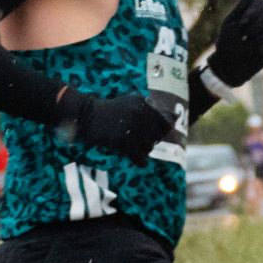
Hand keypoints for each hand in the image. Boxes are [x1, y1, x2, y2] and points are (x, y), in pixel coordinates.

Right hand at [56, 89, 174, 159]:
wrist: (86, 116)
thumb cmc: (109, 110)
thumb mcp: (131, 102)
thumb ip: (152, 109)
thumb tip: (175, 118)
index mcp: (144, 104)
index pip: (166, 123)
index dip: (160, 131)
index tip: (151, 132)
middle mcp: (141, 115)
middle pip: (157, 137)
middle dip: (149, 140)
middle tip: (135, 139)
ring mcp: (133, 128)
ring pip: (149, 148)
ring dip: (141, 149)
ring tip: (130, 145)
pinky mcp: (123, 142)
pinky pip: (141, 158)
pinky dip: (139, 161)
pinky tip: (133, 157)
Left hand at [204, 0, 262, 86]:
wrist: (229, 66)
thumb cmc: (227, 44)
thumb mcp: (230, 23)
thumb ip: (241, 6)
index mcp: (253, 12)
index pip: (262, 3)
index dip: (253, 13)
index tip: (242, 24)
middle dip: (253, 30)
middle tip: (244, 39)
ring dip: (258, 41)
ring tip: (250, 48)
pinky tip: (261, 52)